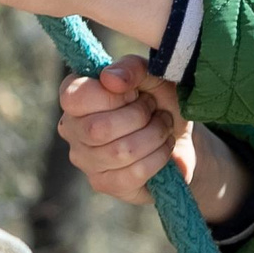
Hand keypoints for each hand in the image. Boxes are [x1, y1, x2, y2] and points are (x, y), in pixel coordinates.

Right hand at [57, 56, 252, 221]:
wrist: (182, 137)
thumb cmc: (160, 100)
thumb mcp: (153, 76)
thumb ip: (132, 68)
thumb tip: (110, 80)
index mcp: (74, 96)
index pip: (74, 97)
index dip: (111, 95)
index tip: (134, 92)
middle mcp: (71, 128)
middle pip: (98, 128)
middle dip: (139, 116)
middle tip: (153, 109)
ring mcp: (85, 160)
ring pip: (120, 152)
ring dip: (154, 135)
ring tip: (162, 126)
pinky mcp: (105, 184)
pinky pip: (135, 173)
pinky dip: (159, 156)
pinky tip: (164, 148)